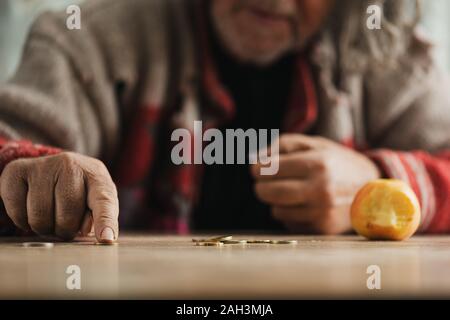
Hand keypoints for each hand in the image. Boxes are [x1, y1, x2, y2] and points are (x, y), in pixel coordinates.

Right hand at [0, 152, 118, 241]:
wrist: (55, 167)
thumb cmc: (81, 191)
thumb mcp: (96, 201)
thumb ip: (99, 218)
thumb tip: (90, 232)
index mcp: (97, 176)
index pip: (103, 201)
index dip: (105, 221)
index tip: (106, 238)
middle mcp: (70, 165)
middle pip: (67, 215)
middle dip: (66, 230)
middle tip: (66, 226)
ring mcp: (43, 166)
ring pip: (39, 216)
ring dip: (44, 227)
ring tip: (50, 217)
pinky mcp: (17, 171)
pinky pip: (16, 211)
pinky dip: (22, 220)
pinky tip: (31, 210)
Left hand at [251, 134, 379, 233]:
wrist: (372, 189)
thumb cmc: (336, 162)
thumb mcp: (313, 144)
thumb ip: (282, 146)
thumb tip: (254, 159)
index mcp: (318, 164)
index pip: (270, 169)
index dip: (257, 168)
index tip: (257, 168)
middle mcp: (320, 190)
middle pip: (268, 192)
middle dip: (260, 186)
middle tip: (263, 181)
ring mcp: (322, 212)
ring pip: (275, 210)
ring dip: (276, 201)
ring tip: (290, 191)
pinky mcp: (322, 229)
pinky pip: (288, 222)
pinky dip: (288, 213)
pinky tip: (302, 204)